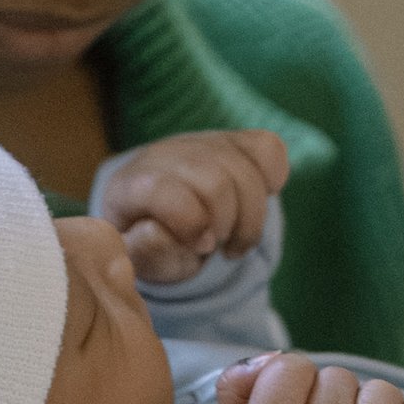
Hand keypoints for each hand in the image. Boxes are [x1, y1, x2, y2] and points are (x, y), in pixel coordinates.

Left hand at [93, 128, 288, 282]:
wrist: (163, 216)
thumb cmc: (152, 244)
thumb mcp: (143, 262)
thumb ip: (147, 253)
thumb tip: (157, 231)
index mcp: (131, 187)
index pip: (163, 190)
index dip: (190, 223)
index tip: (201, 246)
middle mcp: (165, 155)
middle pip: (216, 182)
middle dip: (226, 225)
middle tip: (219, 246)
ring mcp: (202, 142)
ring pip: (247, 169)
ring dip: (252, 216)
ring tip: (235, 238)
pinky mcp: (235, 140)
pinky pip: (269, 148)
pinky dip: (272, 180)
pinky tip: (253, 204)